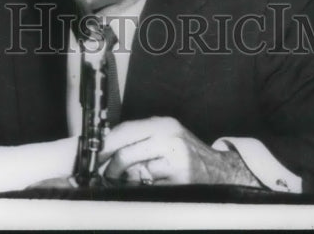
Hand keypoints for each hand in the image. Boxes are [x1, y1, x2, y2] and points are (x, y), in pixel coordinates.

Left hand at [99, 117, 259, 186]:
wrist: (218, 171)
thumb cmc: (186, 152)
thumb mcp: (166, 135)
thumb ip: (141, 137)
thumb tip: (107, 146)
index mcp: (163, 124)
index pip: (126, 130)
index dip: (106, 144)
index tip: (94, 154)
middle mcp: (169, 140)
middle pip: (126, 153)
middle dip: (111, 167)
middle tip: (105, 174)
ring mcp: (175, 162)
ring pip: (136, 173)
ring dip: (126, 180)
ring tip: (126, 180)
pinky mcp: (178, 183)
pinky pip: (149, 188)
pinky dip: (143, 189)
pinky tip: (147, 186)